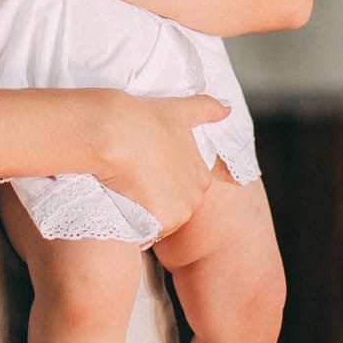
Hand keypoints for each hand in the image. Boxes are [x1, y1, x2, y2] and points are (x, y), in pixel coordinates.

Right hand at [96, 93, 229, 236]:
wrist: (115, 131)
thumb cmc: (143, 118)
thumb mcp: (179, 110)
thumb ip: (206, 109)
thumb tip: (228, 108)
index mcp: (202, 175)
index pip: (181, 189)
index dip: (159, 179)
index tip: (144, 166)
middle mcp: (196, 196)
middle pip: (172, 208)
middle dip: (153, 200)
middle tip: (133, 177)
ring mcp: (180, 212)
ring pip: (158, 223)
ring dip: (143, 214)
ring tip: (125, 188)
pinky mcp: (160, 224)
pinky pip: (145, 234)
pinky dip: (133, 225)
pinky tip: (122, 202)